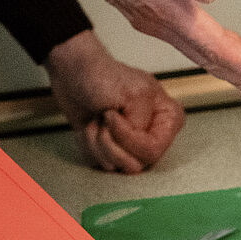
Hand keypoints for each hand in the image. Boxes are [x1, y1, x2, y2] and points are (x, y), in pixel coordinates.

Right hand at [0, 0, 240, 119]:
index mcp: (164, 7)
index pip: (219, 49)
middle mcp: (161, 20)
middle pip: (217, 62)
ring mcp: (156, 18)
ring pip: (208, 55)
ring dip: (240, 73)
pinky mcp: (153, 8)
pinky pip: (196, 41)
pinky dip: (222, 51)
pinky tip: (237, 53)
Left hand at [45, 32, 185, 172]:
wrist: (72, 73)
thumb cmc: (102, 76)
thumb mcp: (132, 94)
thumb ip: (141, 123)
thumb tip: (131, 143)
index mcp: (168, 118)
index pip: (153, 149)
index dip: (127, 137)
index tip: (112, 116)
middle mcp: (153, 134)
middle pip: (136, 163)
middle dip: (110, 141)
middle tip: (103, 117)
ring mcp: (132, 145)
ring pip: (117, 166)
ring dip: (97, 142)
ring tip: (96, 119)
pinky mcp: (112, 150)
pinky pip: (101, 164)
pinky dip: (88, 145)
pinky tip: (89, 126)